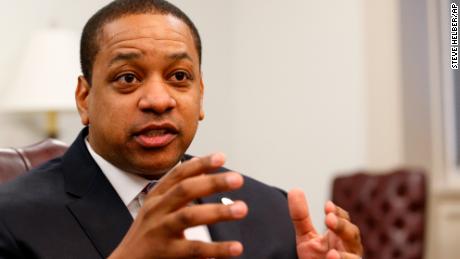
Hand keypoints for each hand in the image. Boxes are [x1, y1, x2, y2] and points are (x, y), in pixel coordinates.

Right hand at [109, 153, 247, 258]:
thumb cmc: (147, 234)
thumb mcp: (158, 207)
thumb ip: (178, 188)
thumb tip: (202, 166)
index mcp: (156, 197)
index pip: (178, 174)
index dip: (200, 164)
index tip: (222, 157)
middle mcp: (156, 211)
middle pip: (184, 190)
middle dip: (212, 183)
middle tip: (238, 179)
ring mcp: (159, 232)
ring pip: (188, 217)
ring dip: (218, 212)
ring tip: (242, 208)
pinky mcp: (166, 254)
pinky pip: (194, 249)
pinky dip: (217, 249)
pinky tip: (236, 247)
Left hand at [288, 189, 362, 258]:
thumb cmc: (315, 258)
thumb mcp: (306, 237)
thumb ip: (301, 216)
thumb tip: (295, 190)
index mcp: (341, 237)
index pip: (344, 221)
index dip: (337, 213)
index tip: (327, 206)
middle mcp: (349, 250)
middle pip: (352, 235)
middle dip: (342, 226)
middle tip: (328, 219)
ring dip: (345, 255)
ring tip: (331, 252)